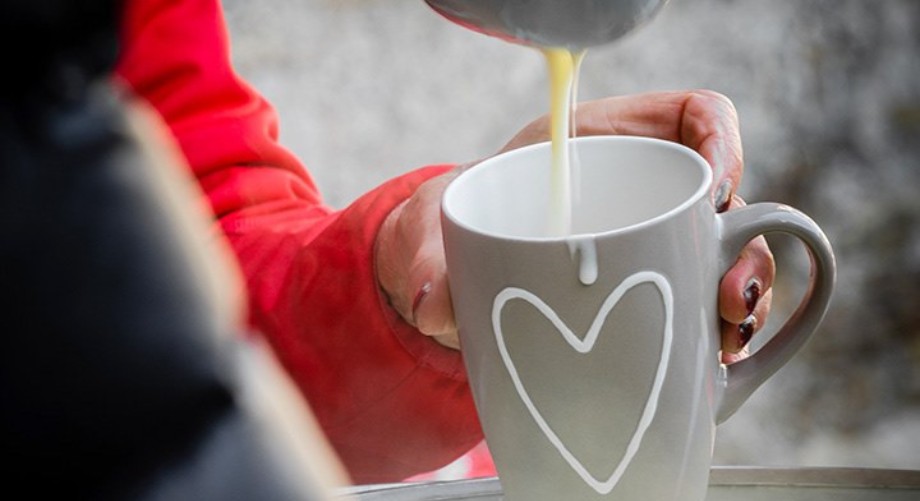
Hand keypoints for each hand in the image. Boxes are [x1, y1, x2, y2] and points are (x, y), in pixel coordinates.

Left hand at [376, 90, 774, 360]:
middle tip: (728, 299)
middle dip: (745, 249)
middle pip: (725, 203)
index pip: (691, 116)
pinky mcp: (644, 298)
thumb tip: (433, 303)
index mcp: (598, 146)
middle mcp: (636, 195)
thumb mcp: (432, 234)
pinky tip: (708, 366)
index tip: (714, 190)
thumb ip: (426, 258)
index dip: (721, 140)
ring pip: (724, 261)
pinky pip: (696, 310)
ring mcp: (647, 249)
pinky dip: (711, 337)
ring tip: (726, 341)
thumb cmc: (448, 237)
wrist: (449, 284)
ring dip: (742, 300)